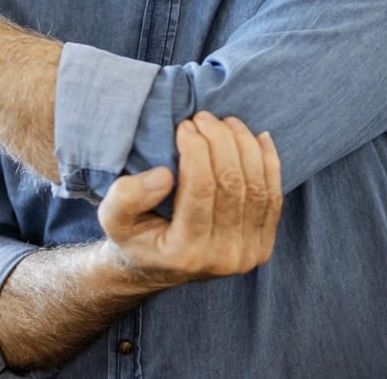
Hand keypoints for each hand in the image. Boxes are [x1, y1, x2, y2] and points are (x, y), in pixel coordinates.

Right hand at [97, 111, 282, 291]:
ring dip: (245, 146)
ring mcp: (248, 254)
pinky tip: (259, 138)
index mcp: (184, 252)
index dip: (196, 149)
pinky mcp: (263, 247)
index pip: (200, 187)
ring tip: (226, 122)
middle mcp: (222, 258)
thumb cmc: (134, 236)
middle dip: (221, 141)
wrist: (157, 268)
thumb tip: (165, 175)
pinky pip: (274, 199)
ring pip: (257, 187)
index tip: (184, 126)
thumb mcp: (112, 219)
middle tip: (204, 117)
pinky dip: (270, 164)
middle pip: (233, 184)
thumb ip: (126, 197)